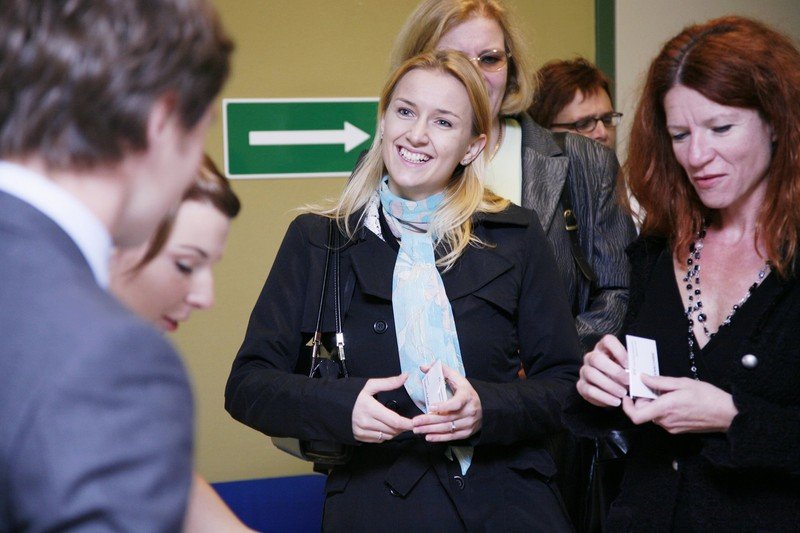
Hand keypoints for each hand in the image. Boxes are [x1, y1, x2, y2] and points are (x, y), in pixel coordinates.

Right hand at [352, 374, 412, 442]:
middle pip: (393, 430)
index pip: (395, 421)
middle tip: (409, 421)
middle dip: (403, 427)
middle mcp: (366, 422)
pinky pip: (379, 440)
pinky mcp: (359, 437)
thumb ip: (389, 382)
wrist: (330, 405)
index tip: (416, 422)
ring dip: (395, 432)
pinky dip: (386, 435)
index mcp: (370, 408)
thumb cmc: (351, 393)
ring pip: (387, 437)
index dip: (408, 424)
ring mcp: (362, 432)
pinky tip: (385, 427)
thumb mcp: (369, 385)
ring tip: (398, 423)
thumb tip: (405, 376)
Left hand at [412, 363, 480, 441]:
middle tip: (415, 421)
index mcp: (467, 396)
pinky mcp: (466, 432)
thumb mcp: (458, 378)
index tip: (430, 407)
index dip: (444, 406)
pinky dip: (439, 438)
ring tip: (417, 429)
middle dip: (429, 420)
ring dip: (431, 430)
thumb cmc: (466, 392)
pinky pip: (451, 437)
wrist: (484, 407)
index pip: (456, 403)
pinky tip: (427, 436)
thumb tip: (423, 366)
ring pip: (448, 428)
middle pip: (447, 418)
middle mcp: (469, 411)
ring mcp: (469, 423)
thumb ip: (441, 370)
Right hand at [576, 334, 629, 406]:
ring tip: (622, 393)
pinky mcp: (581, 385)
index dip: (618, 351)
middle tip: (628, 381)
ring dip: (609, 385)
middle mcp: (591, 357)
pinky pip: (589, 390)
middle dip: (614, 371)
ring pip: (592, 374)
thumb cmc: (621, 376)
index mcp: (604, 348)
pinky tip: (615, 401)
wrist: (610, 390)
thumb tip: (640, 371)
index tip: (629, 364)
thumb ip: (632, 366)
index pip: (608, 341)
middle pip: (597, 358)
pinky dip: (604, 397)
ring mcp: (584, 371)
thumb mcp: (627, 368)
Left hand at [621, 374, 737, 432]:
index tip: (627, 397)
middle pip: (643, 412)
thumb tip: (643, 377)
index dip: (627, 407)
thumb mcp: (682, 383)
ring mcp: (671, 427)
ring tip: (668, 393)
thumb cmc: (707, 396)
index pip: (636, 416)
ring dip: (654, 404)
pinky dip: (663, 409)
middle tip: (653, 387)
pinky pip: (663, 419)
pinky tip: (675, 401)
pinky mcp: (677, 430)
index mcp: (664, 409)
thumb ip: (659, 381)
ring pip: (653, 415)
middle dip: (644, 400)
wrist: (727, 414)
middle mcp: (665, 421)